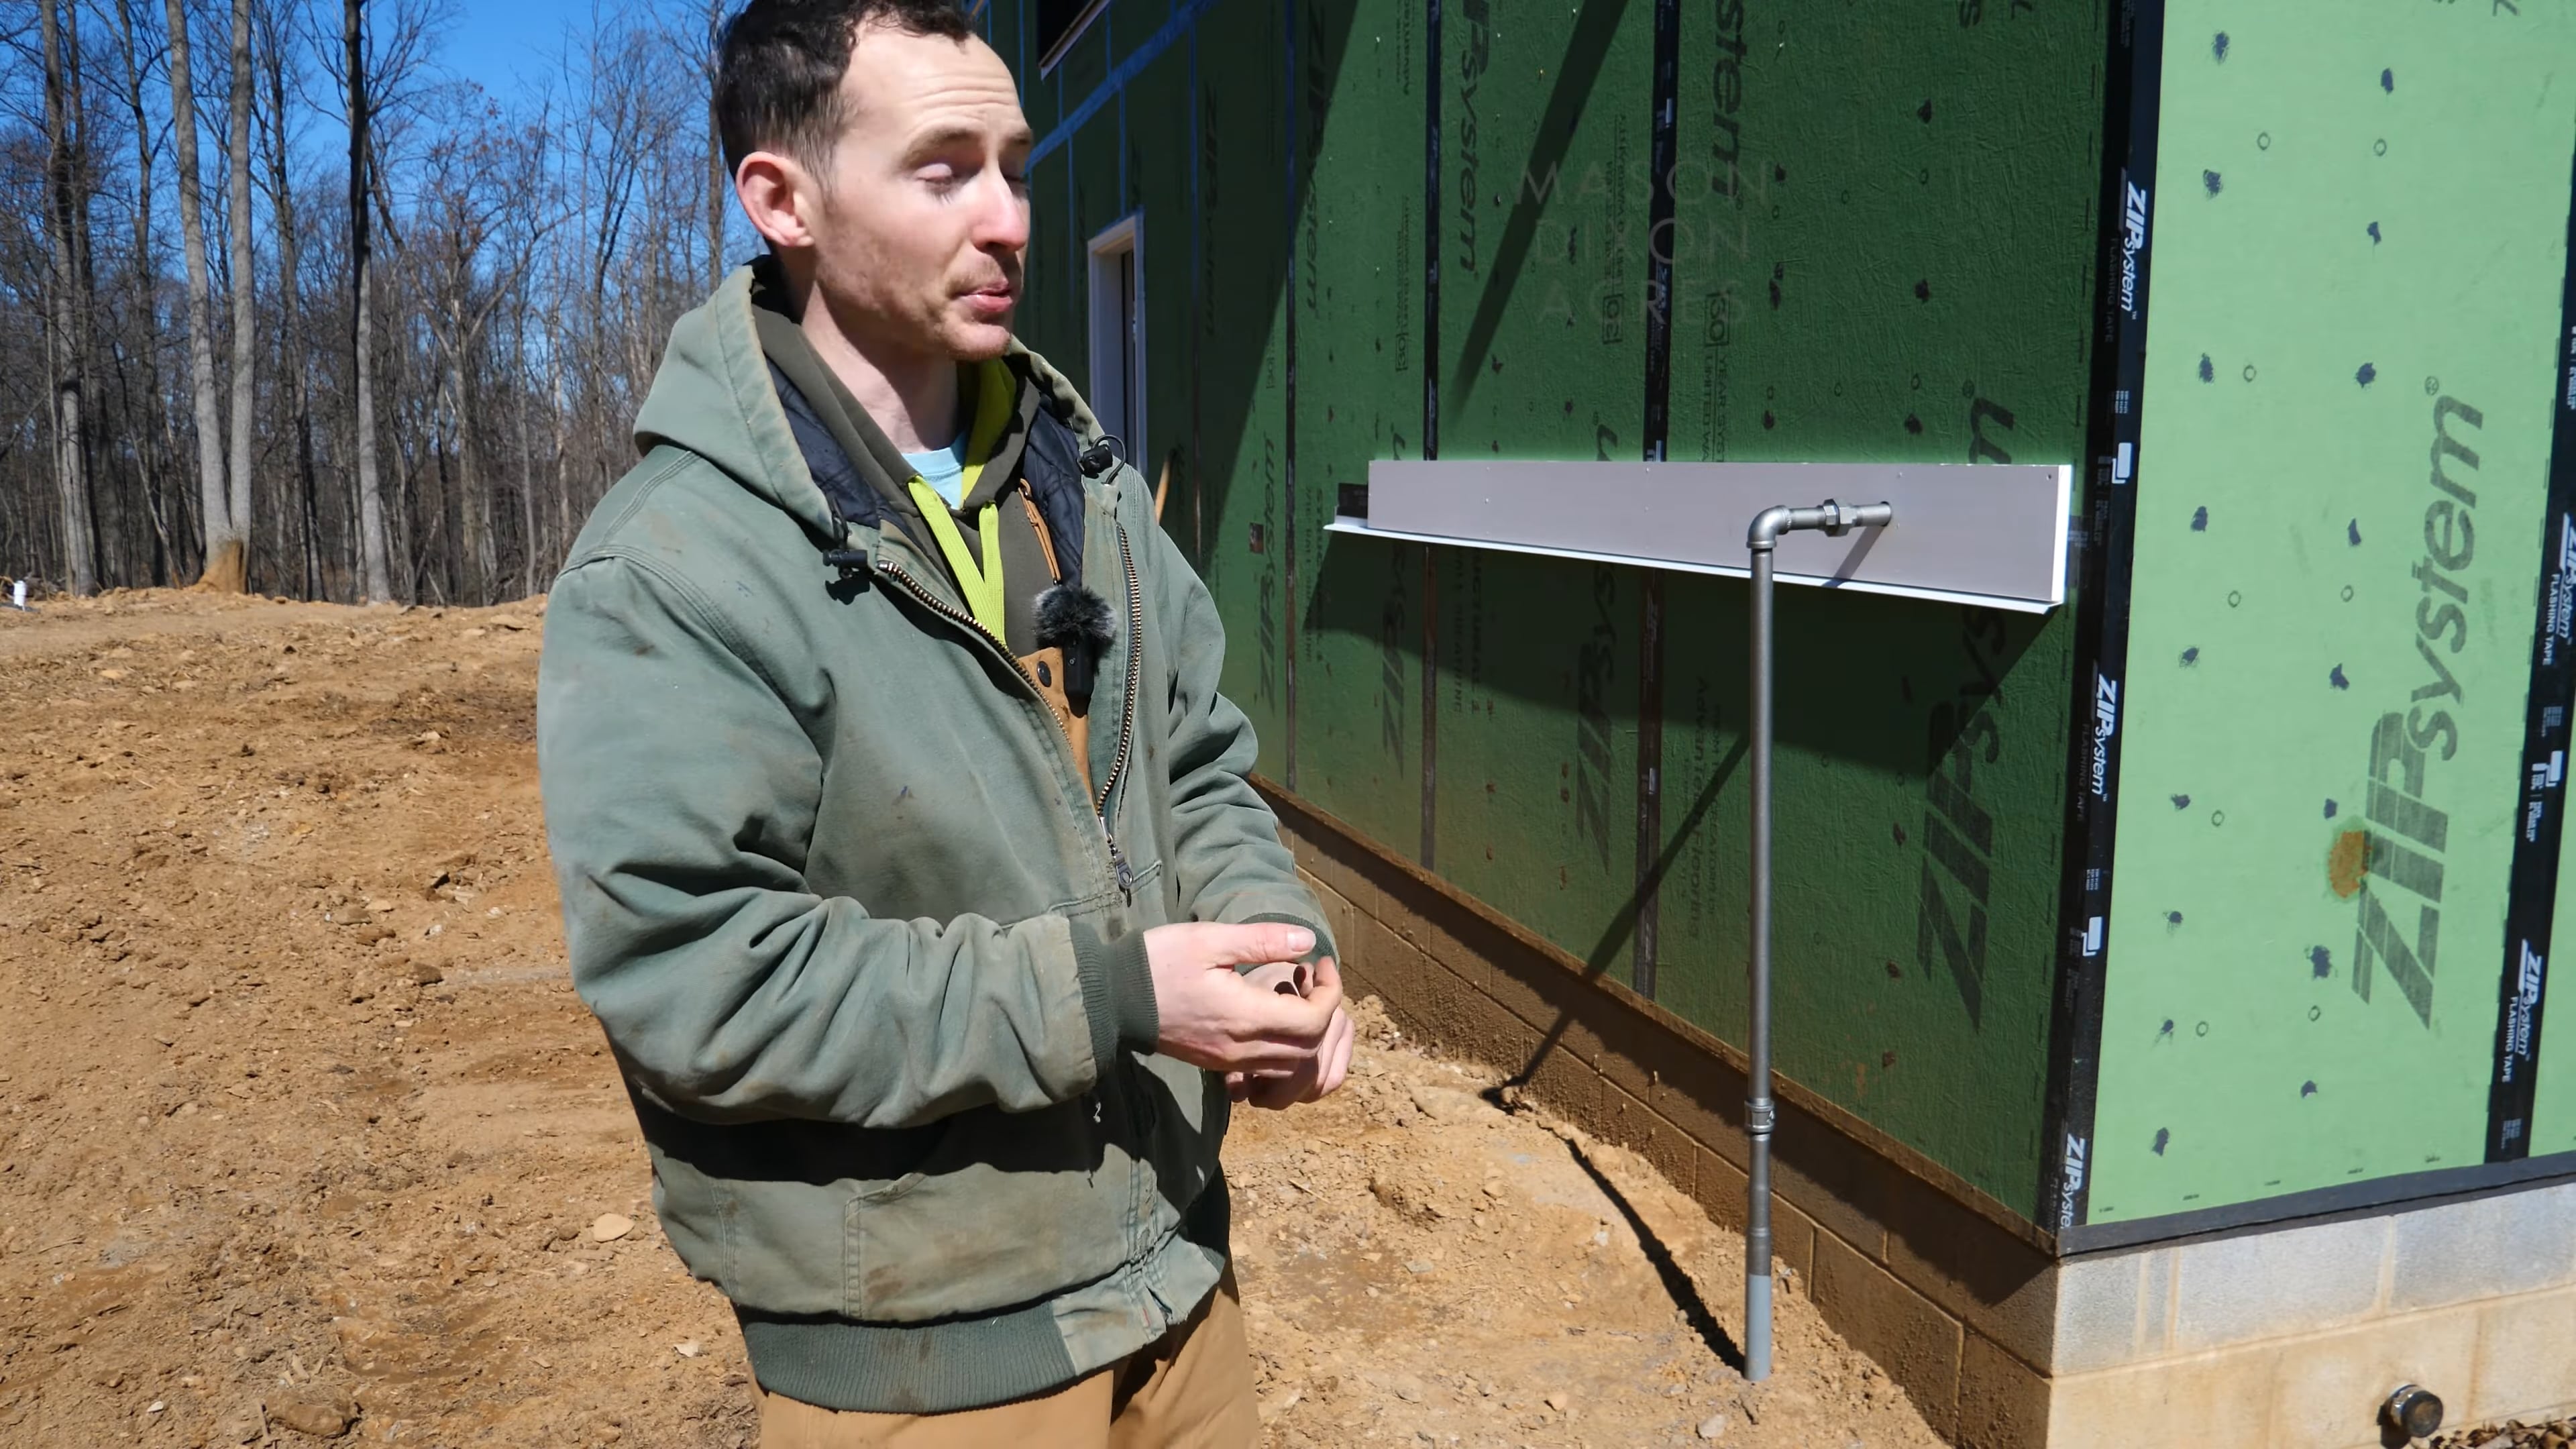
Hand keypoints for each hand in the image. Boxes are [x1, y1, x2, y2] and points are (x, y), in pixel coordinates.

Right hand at [1143, 922, 1343, 1075]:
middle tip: (1312, 976)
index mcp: (1244, 1017)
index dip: (1331, 992)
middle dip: (1325, 1013)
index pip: (1314, 1021)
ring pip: (1293, 1065)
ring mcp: (1230, 1061)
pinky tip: (1271, 1014)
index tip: (1321, 962)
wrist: (1114, 997)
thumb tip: (1308, 939)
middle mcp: (1242, 1049)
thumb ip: (1262, 941)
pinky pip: (1269, 1069)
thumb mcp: (1210, 939)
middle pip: (1311, 1048)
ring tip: (1295, 995)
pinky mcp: (1219, 1064)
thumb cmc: (1160, 961)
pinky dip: (1286, 1047)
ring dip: (1307, 1033)